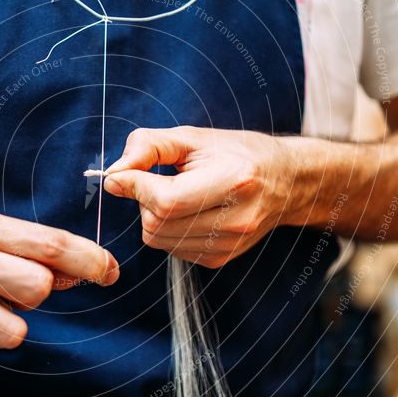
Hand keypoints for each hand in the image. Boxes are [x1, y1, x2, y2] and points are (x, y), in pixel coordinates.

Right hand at [0, 210, 119, 375]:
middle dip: (33, 299)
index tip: (109, 273)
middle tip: (8, 297)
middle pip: (37, 286)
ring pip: (12, 332)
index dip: (89, 260)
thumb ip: (48, 256)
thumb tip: (101, 268)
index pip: (49, 243)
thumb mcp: (1, 248)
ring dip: (5, 332)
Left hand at [103, 126, 297, 267]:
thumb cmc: (236, 153)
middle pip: (156, 224)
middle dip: (144, 201)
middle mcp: (235, 220)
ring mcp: (228, 245)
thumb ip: (148, 147)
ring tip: (178, 195)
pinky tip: (188, 212)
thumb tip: (113, 176)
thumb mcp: (193, 137)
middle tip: (161, 180)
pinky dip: (167, 230)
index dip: (134, 185)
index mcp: (234, 181)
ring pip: (158, 240)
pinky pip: (170, 248)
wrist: (285, 182)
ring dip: (153, 216)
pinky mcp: (218, 259)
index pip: (165, 200)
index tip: (126, 173)